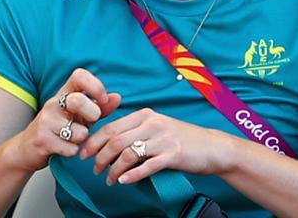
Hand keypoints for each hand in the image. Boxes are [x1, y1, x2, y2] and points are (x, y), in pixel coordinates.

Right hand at [7, 68, 120, 172]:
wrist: (27, 148)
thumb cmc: (59, 128)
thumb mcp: (81, 115)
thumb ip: (100, 107)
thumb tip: (117, 97)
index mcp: (65, 93)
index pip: (79, 75)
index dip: (95, 86)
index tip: (102, 100)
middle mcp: (53, 103)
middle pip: (78, 100)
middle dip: (92, 114)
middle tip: (90, 122)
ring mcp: (45, 121)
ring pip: (78, 131)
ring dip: (82, 139)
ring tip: (75, 138)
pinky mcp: (42, 140)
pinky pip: (70, 149)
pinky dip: (73, 152)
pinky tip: (66, 149)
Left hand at [80, 108, 228, 185]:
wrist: (212, 147)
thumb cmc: (182, 138)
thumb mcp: (158, 126)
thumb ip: (136, 129)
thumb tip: (110, 142)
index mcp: (146, 114)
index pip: (112, 127)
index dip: (95, 141)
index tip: (85, 153)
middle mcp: (153, 124)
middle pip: (116, 140)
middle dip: (100, 157)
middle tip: (94, 169)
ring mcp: (163, 139)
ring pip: (128, 154)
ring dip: (114, 170)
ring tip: (109, 180)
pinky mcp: (173, 155)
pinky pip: (146, 166)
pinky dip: (131, 175)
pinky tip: (123, 181)